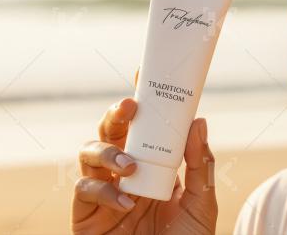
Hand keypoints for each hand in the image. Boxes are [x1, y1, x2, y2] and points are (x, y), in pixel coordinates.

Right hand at [71, 73, 216, 233]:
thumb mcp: (202, 200)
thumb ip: (201, 164)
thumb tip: (199, 121)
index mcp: (154, 164)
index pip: (145, 126)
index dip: (141, 101)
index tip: (142, 73)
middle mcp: (127, 172)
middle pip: (111, 132)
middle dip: (116, 115)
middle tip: (130, 106)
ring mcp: (105, 190)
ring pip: (89, 153)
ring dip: (107, 151)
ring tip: (130, 165)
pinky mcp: (87, 214)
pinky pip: (84, 190)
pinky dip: (103, 190)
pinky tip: (126, 202)